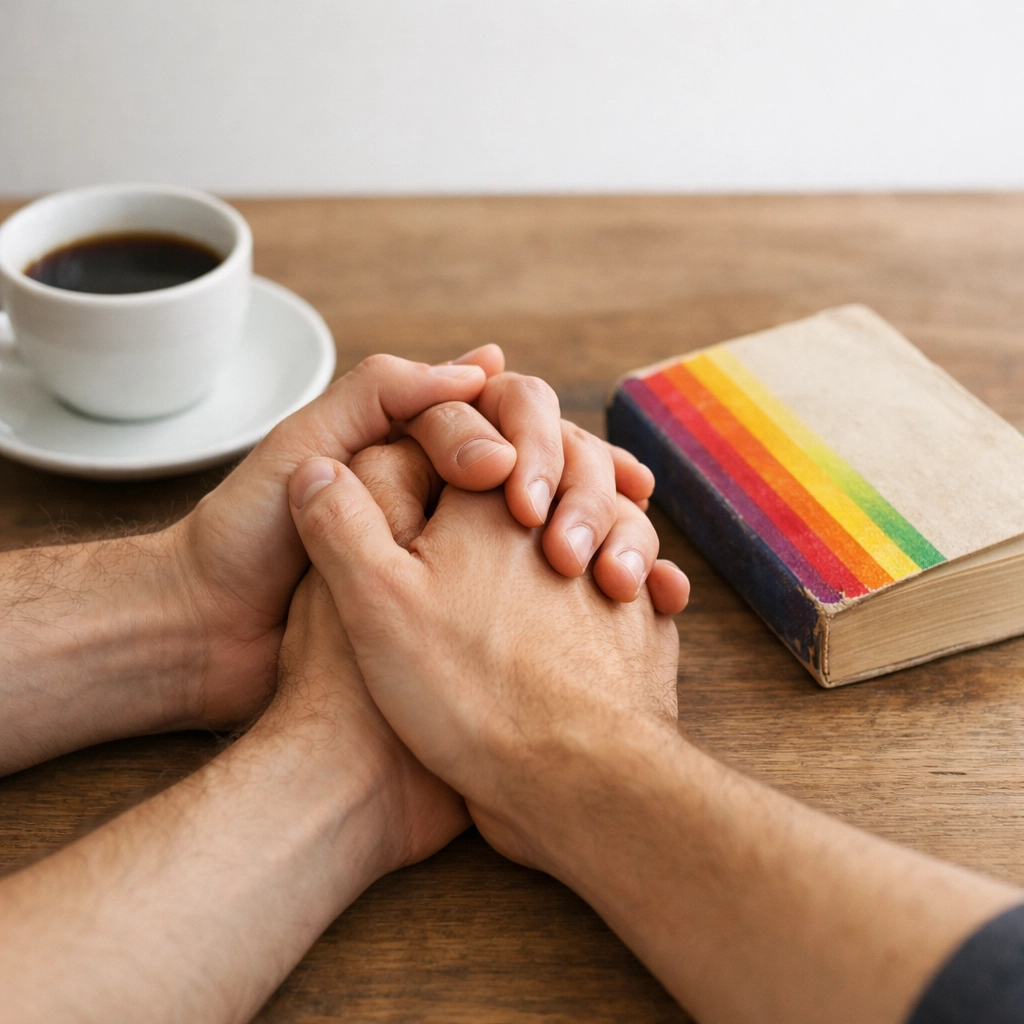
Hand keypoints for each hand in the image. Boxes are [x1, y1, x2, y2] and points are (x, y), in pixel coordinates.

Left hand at [167, 344, 667, 730]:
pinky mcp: (450, 619)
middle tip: (625, 502)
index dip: (534, 448)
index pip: (504, 428)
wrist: (209, 634)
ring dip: (600, 539)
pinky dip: (578, 602)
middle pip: (542, 478)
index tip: (526, 493)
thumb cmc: (249, 532)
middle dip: (588, 487)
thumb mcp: (311, 443)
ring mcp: (452, 562)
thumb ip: (386, 393)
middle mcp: (442, 502)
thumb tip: (486, 368)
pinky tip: (622, 605)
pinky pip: (529, 601)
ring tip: (634, 564)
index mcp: (416, 454)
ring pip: (547, 536)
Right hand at [286, 458, 686, 870]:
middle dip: (546, 470)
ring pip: (618, 519)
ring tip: (566, 562)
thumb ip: (341, 524)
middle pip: (569, 465)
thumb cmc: (469, 688)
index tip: (458, 464)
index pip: (499, 428)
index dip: (476, 435)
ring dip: (594, 524)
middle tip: (519, 507)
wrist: (571, 774)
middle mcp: (575, 528)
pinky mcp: (642, 631)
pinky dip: (629, 575)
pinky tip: (610, 593)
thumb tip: (314, 470)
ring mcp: (618, 581)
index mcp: (501, 506)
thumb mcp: (373, 601)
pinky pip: (647, 581)